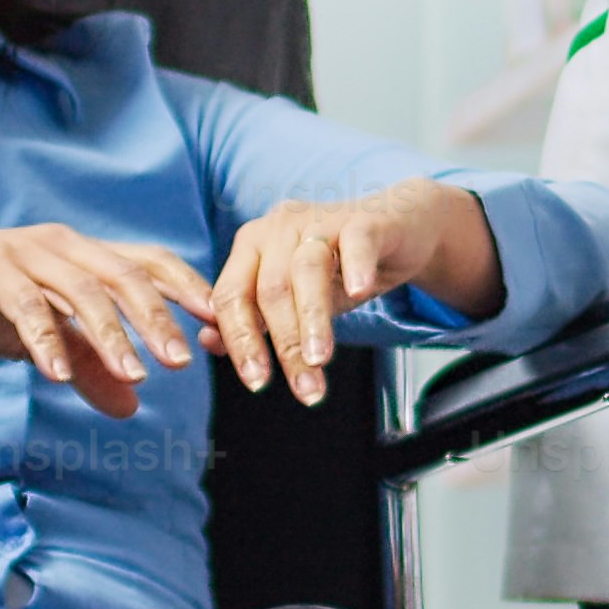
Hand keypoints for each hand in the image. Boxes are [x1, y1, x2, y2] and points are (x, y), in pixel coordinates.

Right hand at [0, 210, 214, 417]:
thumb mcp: (43, 337)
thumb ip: (87, 365)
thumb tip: (131, 407)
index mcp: (84, 254)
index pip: (150, 263)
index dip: (187, 290)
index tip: (219, 328)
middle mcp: (64, 246)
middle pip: (126, 276)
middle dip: (159, 319)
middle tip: (183, 363)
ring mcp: (27, 254)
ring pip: (83, 291)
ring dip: (112, 335)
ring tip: (136, 374)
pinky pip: (25, 306)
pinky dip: (45, 340)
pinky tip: (57, 377)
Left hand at [211, 183, 496, 403]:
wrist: (398, 229)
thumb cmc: (340, 267)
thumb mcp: (295, 298)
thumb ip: (254, 319)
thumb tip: (209, 343)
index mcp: (252, 246)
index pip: (231, 296)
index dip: (240, 341)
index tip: (256, 383)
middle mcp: (279, 228)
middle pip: (269, 290)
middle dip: (285, 345)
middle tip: (303, 388)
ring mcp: (321, 220)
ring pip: (307, 270)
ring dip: (312, 320)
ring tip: (319, 360)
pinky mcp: (365, 220)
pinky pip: (356, 242)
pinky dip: (356, 266)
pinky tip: (359, 292)